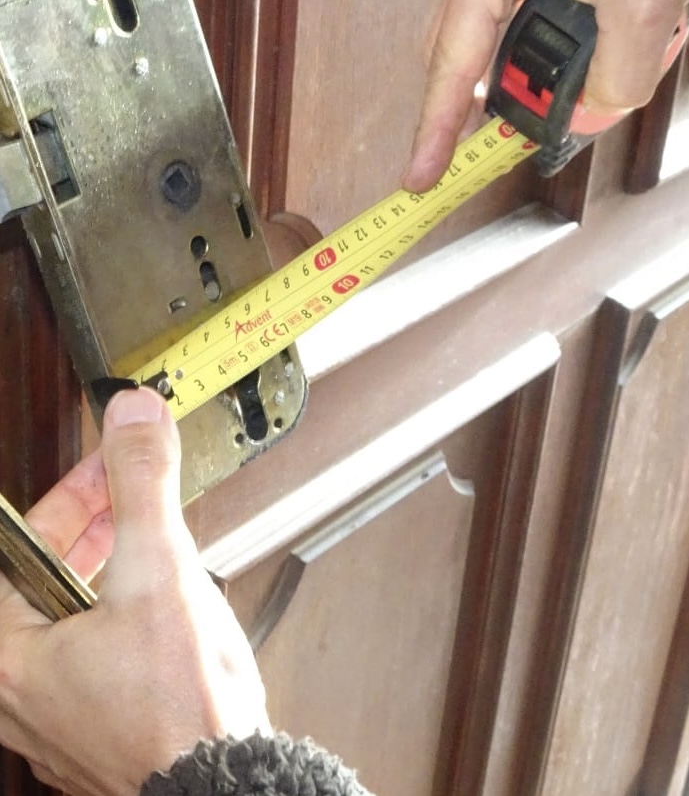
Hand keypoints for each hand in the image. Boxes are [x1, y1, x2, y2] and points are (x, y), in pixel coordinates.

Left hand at [0, 388, 270, 795]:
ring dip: (110, 566)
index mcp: (12, 653)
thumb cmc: (180, 712)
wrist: (225, 784)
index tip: (106, 465)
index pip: (24, 544)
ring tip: (151, 541)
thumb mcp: (159, 572)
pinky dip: (122, 611)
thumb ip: (141, 485)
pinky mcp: (93, 726)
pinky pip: (94, 649)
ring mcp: (58, 712)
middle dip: (93, 525)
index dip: (70, 493)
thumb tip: (133, 420)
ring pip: (72, 613)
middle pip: (46, 577)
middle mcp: (23, 689)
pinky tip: (162, 602)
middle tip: (130, 495)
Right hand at [404, 0, 688, 190]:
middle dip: (480, 107)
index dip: (434, 131)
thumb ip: (613, 80)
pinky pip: (532, 22)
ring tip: (571, 94)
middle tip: (493, 149)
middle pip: (461, 57)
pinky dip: (557, 50)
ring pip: (500, 42)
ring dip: (531, 75)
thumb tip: (593, 113)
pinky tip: (597, 53)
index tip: (419, 176)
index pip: (450, 68)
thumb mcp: (640, 8)